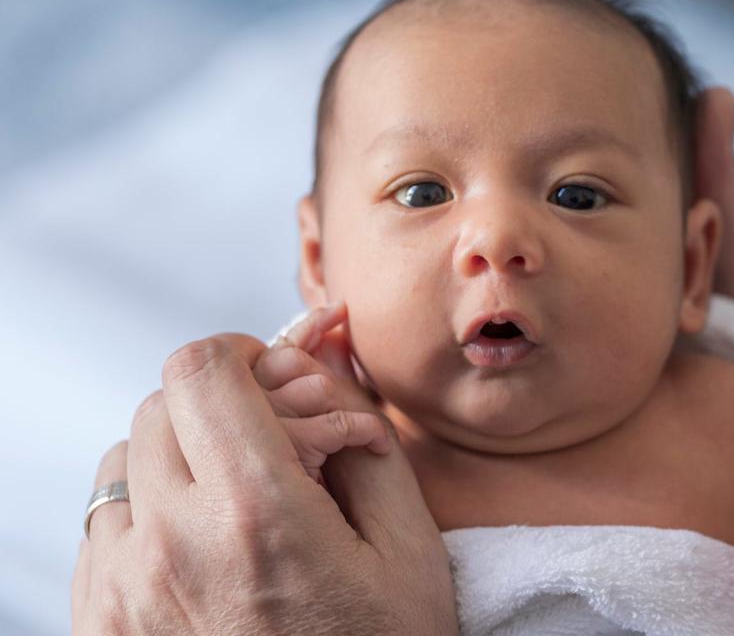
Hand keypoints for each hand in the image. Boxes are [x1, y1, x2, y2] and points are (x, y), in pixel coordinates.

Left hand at [72, 324, 457, 634]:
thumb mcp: (408, 547)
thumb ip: (363, 436)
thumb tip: (326, 356)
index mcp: (256, 515)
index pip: (201, 370)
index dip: (240, 353)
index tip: (272, 375)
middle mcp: (169, 548)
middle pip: (160, 404)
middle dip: (220, 404)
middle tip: (272, 440)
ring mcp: (121, 593)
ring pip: (123, 460)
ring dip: (179, 454)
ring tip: (237, 497)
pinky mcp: (98, 628)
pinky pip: (104, 525)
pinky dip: (148, 509)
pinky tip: (204, 545)